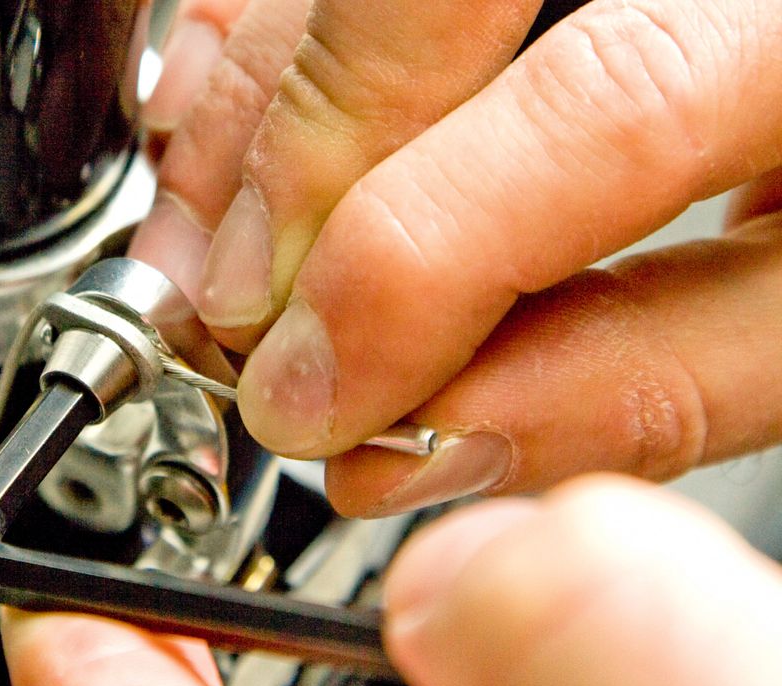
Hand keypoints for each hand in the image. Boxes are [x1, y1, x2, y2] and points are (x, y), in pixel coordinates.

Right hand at [134, 0, 781, 514]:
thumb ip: (660, 375)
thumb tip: (433, 441)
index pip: (602, 108)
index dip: (415, 260)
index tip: (311, 396)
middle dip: (291, 165)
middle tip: (231, 321)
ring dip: (255, 111)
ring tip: (219, 250)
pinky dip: (278, 50)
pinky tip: (245, 138)